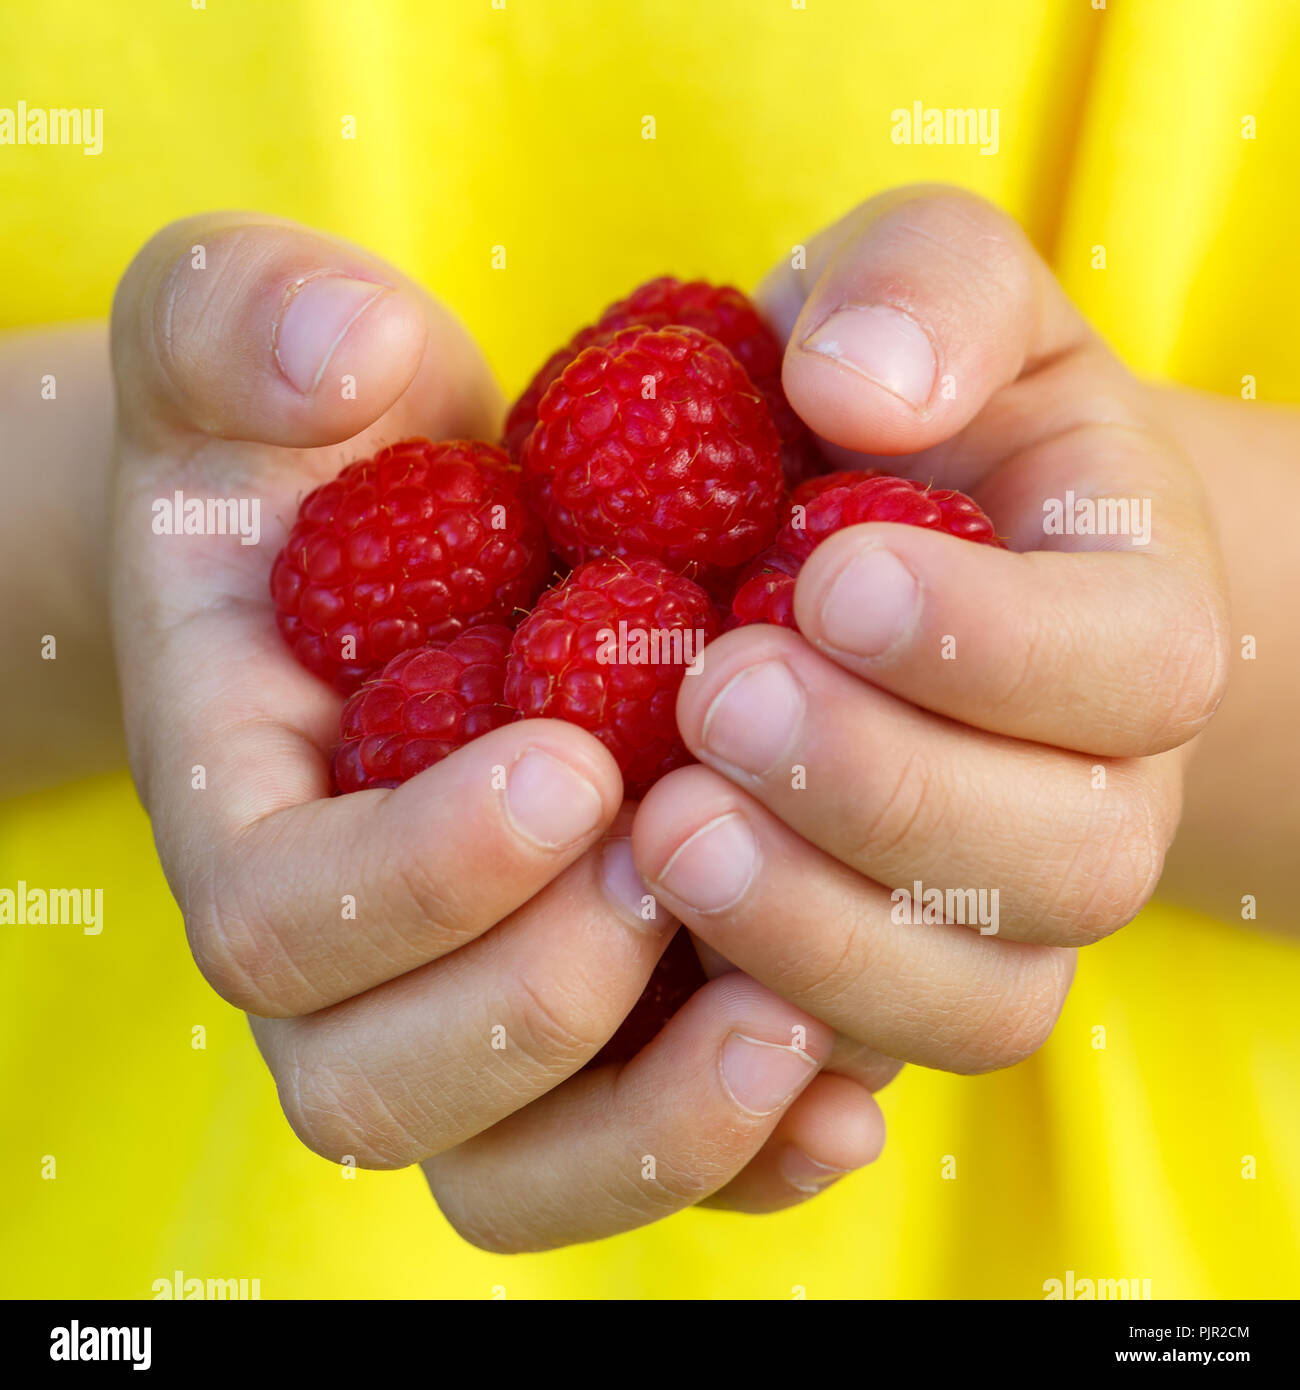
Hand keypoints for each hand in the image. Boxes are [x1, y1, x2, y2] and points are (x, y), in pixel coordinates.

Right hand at [107, 213, 887, 1251]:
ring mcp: (465, 998)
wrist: (396, 519)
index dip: (417, 877)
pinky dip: (742, 1156)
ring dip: (652, 1120)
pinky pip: (636, 1160)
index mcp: (241, 799)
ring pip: (516, 1171)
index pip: (276, 920)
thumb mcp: (252, 329)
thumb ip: (253, 317)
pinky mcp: (589, 1022)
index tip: (572, 762)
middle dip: (536, 1004)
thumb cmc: (315, 431)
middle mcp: (343, 946)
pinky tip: (842, 1088)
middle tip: (677, 856)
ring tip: (786, 1011)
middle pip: (383, 1089)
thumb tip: (343, 356)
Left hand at [633, 187, 1229, 1072]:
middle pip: (1060, 863)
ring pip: (966, 999)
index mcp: (1134, 621)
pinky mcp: (883, 981)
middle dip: (885, 793)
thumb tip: (859, 387)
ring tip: (664, 828)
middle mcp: (1093, 794)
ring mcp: (993, 913)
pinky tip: (659, 978)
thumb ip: (922, 297)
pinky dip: (765, 1057)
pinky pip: (855, 1071)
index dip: (991, 642)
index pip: (1130, 666)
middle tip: (720, 703)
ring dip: (814, 932)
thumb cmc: (911, 412)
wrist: (885, 543)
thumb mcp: (929, 296)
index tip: (829, 577)